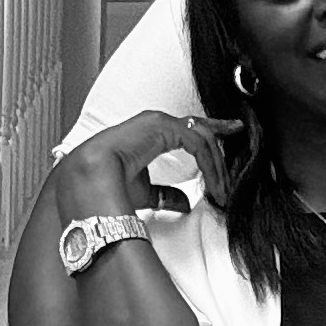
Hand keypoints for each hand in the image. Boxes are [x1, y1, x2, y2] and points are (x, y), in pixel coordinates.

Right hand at [58, 110, 243, 210]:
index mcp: (152, 132)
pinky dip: (210, 165)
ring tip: (223, 191)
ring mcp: (161, 122)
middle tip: (235, 172)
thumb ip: (166, 193)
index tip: (232, 134)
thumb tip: (185, 203)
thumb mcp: (146, 192)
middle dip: (223, 149)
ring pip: (203, 138)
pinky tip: (215, 183)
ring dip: (217, 166)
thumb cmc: (108, 186)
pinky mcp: (164, 127)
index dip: (214, 132)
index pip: (190, 129)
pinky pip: (197, 143)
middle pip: (202, 130)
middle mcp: (158, 123)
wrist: (90, 181)